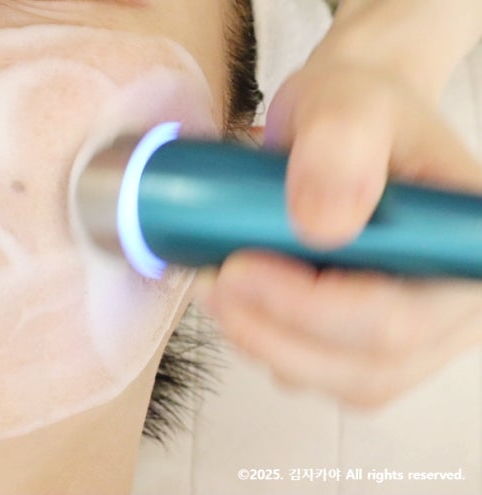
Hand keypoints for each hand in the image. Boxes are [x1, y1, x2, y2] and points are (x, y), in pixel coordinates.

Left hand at [196, 55, 481, 406]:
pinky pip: (316, 369)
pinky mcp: (366, 340)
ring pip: (337, 379)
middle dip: (274, 331)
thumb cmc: (361, 111)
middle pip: (368, 367)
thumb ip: (340, 144)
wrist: (346, 128)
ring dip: (264, 342)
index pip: (401, 318)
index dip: (314, 310)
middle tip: (213, 282)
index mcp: (468, 248)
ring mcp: (413, 332)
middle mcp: (452, 306)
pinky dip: (268, 341)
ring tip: (217, 284)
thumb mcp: (347, 102)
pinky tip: (239, 299)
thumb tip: (324, 224)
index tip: (240, 270)